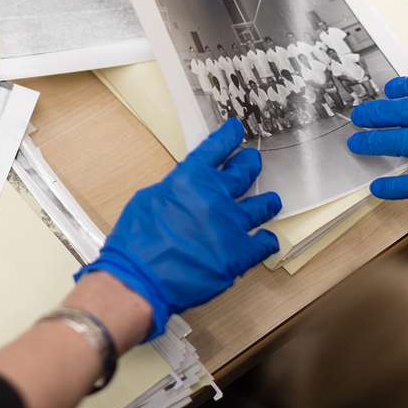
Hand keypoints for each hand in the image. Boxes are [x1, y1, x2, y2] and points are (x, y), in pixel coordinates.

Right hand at [76, 118, 280, 339]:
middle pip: (244, 172)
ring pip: (262, 205)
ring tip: (271, 201)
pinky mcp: (239, 253)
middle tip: (253, 162)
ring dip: (267, 202)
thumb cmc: (136, 242)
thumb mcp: (148, 200)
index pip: (215, 149)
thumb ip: (174, 190)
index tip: (237, 130)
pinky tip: (267, 239)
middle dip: (250, 165)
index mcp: (189, 179)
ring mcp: (231, 224)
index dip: (228, 137)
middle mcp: (214, 196)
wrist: (139, 278)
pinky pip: (264, 243)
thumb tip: (186, 191)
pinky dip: (266, 241)